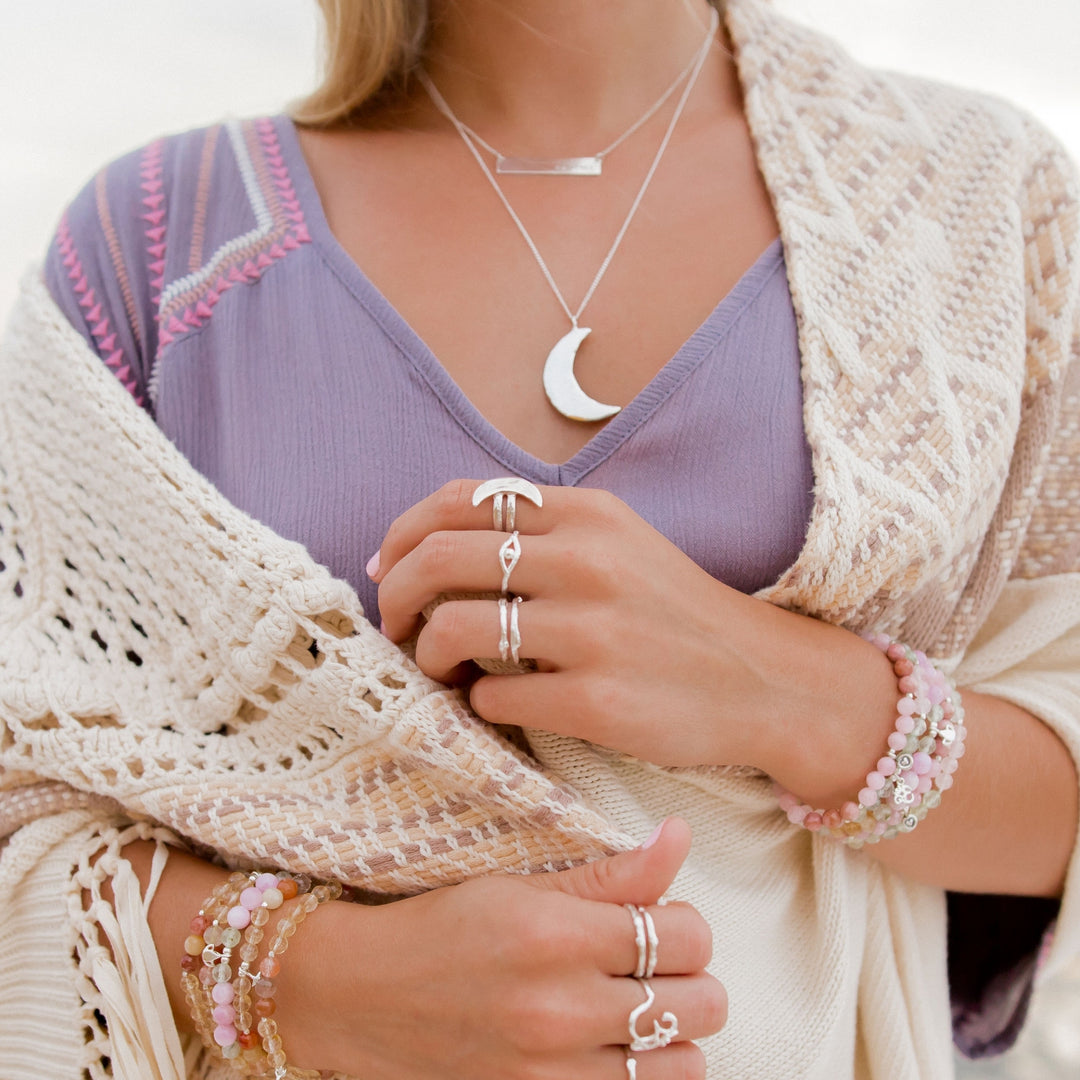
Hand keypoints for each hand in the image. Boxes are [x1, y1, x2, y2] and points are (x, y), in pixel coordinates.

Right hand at [284, 818, 725, 1078]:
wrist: (359, 998)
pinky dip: (643, 1078)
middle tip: (654, 969)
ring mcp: (552, 1073)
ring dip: (674, 1037)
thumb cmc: (442, 928)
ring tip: (636, 1014)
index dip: (686, 923)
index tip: (661, 921)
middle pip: (702, 1003)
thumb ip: (610, 872)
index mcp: (558, 936)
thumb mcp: (521, 886)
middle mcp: (561, 1010)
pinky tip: (614, 1052)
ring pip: (687, 1065)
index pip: (687, 934)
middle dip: (690, 978)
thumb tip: (679, 835)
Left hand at [371, 479, 786, 765]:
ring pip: (452, 628)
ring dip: (426, 655)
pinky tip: (498, 704)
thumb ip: (540, 533)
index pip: (458, 500)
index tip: (389, 570)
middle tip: (397, 626)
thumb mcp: (619, 545)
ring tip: (442, 669)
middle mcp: (587, 560)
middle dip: (396, 596)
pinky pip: (491, 696)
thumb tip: (429, 547)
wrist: (762, 681)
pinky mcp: (597, 700)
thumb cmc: (674, 615)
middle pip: (438, 558)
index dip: (403, 534)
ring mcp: (592, 631)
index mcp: (587, 513)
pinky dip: (476, 702)